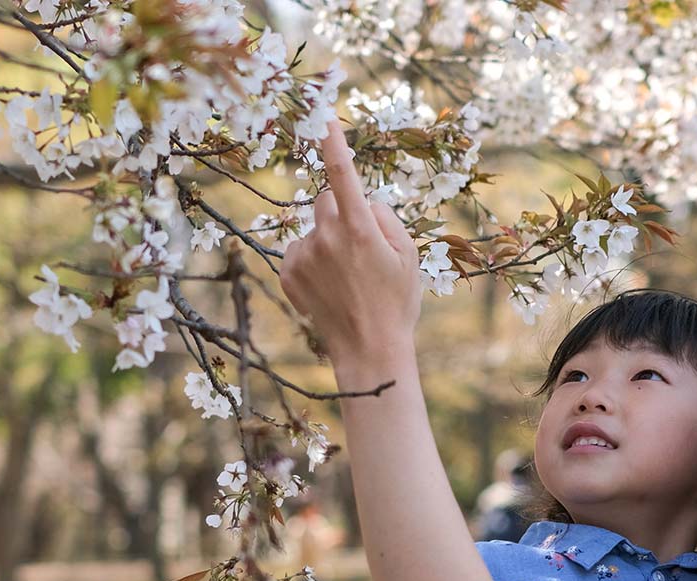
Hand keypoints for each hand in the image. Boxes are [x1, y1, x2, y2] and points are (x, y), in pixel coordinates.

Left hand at [280, 121, 422, 383]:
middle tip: (359, 245)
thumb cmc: (395, 301)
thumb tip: (363, 202)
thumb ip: (384, 217)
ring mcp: (304, 256)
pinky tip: (330, 285)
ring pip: (313, 229)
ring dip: (326, 240)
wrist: (368, 349)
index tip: (321, 114)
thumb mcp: (408, 255)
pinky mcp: (288, 273)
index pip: (342, 173)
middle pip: (325, 200)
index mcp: (359, 228)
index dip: (332, 140)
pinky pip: (299, 250)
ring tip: (346, 276)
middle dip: (340, 211)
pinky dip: (312, 260)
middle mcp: (327, 237)